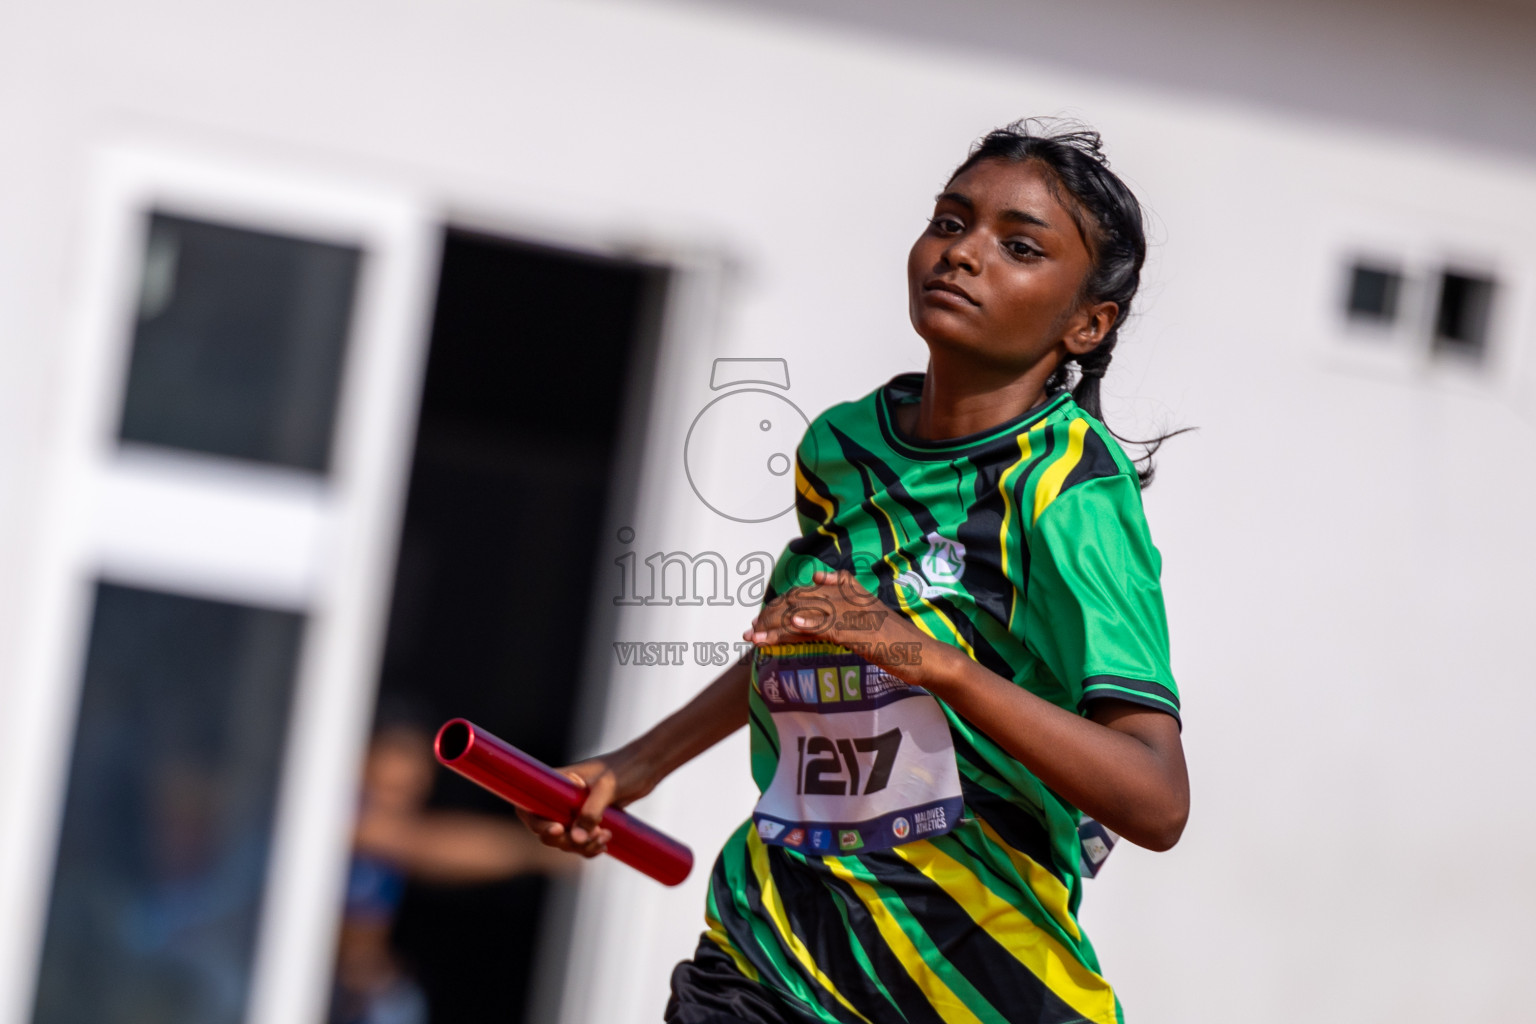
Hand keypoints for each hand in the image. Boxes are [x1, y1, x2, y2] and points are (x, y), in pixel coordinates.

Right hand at [515, 746, 655, 857]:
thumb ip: (590, 812)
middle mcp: (562, 797)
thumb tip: (576, 839)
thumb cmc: (625, 768)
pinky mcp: (590, 818)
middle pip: (548, 830)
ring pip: (567, 839)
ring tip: (605, 836)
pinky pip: (581, 840)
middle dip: (567, 840)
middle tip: (593, 835)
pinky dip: (590, 846)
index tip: (559, 830)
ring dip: (583, 845)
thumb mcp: (607, 788)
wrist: (648, 766)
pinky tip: (604, 844)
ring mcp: (575, 809)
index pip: (531, 806)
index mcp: (557, 782)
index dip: (537, 823)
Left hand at [741, 569, 959, 688]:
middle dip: (771, 615)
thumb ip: (843, 604)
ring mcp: (856, 614)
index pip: (805, 594)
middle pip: (800, 601)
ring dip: (777, 625)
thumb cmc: (897, 643)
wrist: (925, 656)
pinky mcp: (862, 632)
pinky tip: (792, 626)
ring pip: (808, 614)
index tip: (759, 620)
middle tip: (749, 629)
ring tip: (754, 634)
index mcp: (850, 593)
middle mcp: (850, 598)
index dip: (779, 605)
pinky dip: (809, 624)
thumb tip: (818, 579)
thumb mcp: (867, 618)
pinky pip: (830, 625)